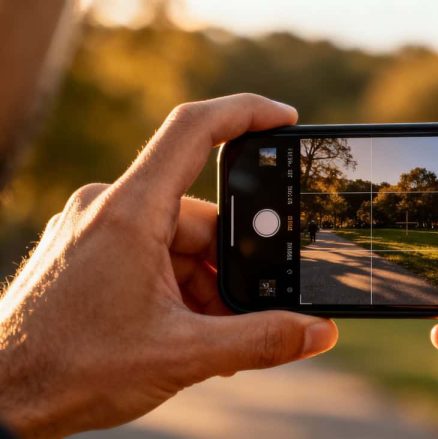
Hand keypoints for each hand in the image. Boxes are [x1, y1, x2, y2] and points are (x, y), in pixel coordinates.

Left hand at [0, 94, 337, 437]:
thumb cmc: (71, 370)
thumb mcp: (183, 355)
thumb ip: (261, 341)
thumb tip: (320, 333)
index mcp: (130, 213)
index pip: (194, 130)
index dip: (247, 113)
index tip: (287, 120)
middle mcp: (109, 208)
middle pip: (201, 215)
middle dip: (231, 266)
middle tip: (242, 313)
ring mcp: (96, 230)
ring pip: (179, 242)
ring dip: (206, 286)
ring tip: (207, 339)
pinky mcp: (89, 252)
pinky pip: (153, 255)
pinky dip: (179, 288)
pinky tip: (185, 332)